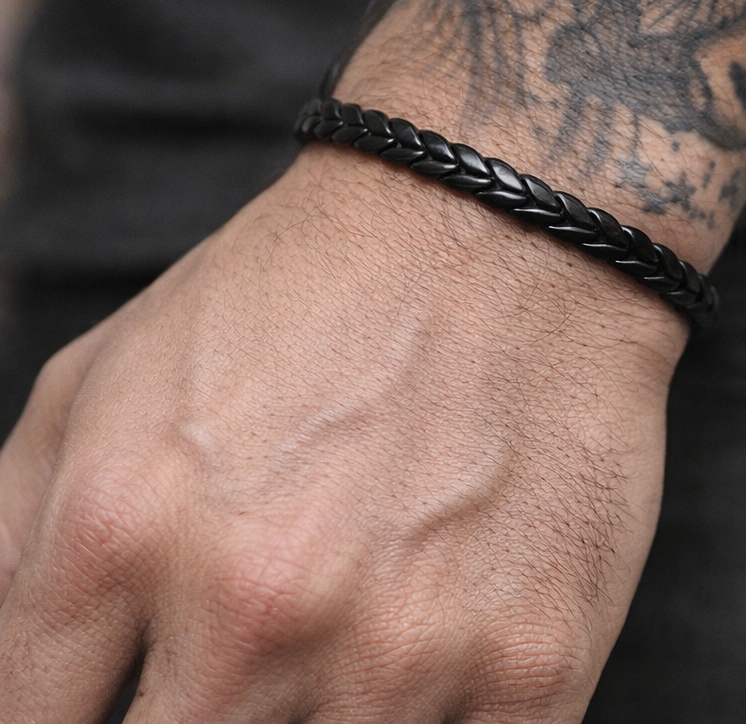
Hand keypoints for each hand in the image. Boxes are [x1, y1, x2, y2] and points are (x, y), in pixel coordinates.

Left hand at [0, 145, 683, 722]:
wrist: (495, 232)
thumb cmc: (305, 290)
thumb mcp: (107, 371)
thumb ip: (12, 536)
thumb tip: (9, 674)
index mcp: (117, 530)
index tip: (126, 691)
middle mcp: (253, 609)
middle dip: (190, 720)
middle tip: (242, 654)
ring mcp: (402, 650)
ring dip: (315, 722)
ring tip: (338, 633)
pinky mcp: (531, 665)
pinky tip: (421, 669)